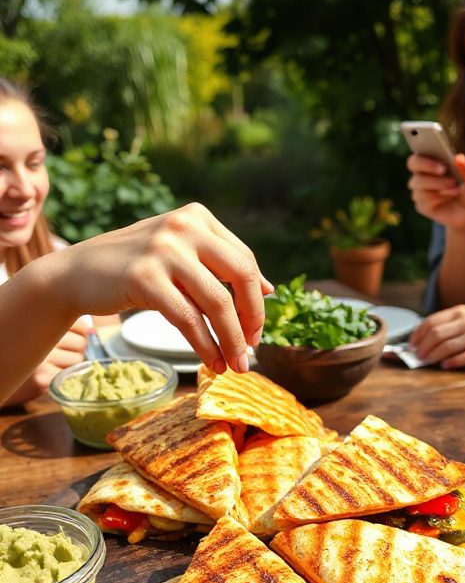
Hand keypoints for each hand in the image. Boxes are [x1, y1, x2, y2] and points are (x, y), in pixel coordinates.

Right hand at [5, 319, 87, 404]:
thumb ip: (61, 326)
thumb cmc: (23, 351)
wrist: (1, 373)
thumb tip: (91, 331)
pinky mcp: (42, 380)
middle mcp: (39, 339)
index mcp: (39, 322)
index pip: (79, 325)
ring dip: (70, 364)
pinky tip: (48, 375)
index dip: (81, 333)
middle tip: (60, 353)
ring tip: (53, 364)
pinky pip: (69, 376)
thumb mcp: (37, 331)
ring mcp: (41, 361)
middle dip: (76, 350)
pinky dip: (63, 377)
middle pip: (81, 343)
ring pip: (77, 360)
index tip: (73, 337)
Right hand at [65, 203, 273, 373]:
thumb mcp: (180, 255)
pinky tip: (211, 362)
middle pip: (240, 276)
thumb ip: (220, 265)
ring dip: (231, 341)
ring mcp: (163, 250)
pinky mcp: (144, 278)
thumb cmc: (134, 267)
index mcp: (197, 217)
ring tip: (235, 366)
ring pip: (216, 302)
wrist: (77, 272)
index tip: (256, 330)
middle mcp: (183, 227)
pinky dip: (205, 346)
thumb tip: (269, 289)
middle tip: (251, 350)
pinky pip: (189, 319)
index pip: (244, 260)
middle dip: (252, 319)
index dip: (257, 300)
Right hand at [407, 153, 464, 231]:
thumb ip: (464, 169)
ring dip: (440, 185)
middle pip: (413, 165)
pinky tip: (450, 197)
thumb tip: (458, 158)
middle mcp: (421, 176)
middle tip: (444, 170)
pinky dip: (440, 198)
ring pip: (420, 184)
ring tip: (457, 187)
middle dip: (429, 167)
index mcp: (430, 163)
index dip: (424, 157)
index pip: (417, 157)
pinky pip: (425, 200)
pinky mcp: (421, 206)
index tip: (437, 159)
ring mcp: (419, 191)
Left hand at [410, 306, 464, 368]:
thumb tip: (423, 340)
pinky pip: (459, 359)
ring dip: (431, 357)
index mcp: (462, 312)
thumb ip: (451, 326)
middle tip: (416, 356)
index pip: (431, 321)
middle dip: (422, 347)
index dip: (417, 334)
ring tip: (425, 362)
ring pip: (444, 348)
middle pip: (435, 334)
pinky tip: (444, 366)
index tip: (411, 344)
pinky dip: (448, 363)